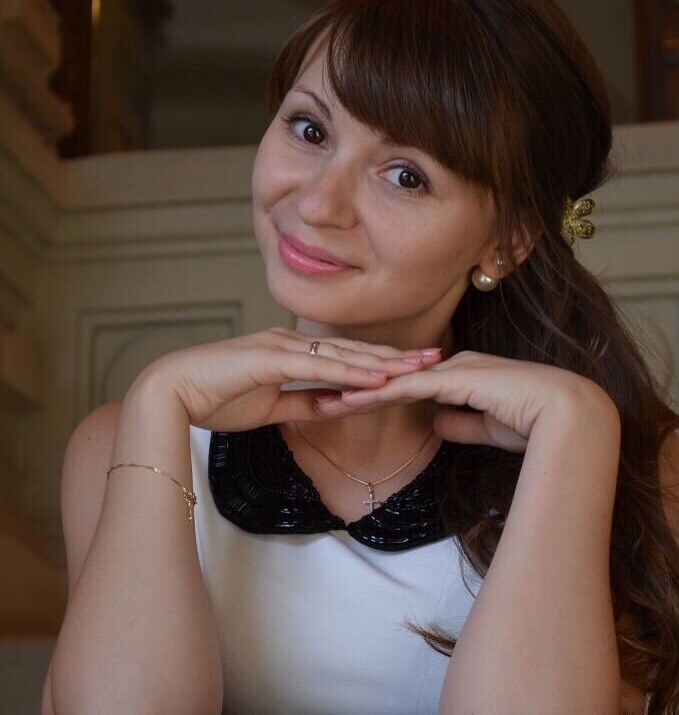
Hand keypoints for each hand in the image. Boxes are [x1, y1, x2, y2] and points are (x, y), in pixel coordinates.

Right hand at [136, 327, 442, 430]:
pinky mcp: (271, 358)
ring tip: (419, 366)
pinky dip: (350, 372)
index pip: (346, 356)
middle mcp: (293, 343)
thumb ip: (302, 403)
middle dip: (397, 355)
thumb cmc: (216, 397)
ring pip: (344, 354)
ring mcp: (282, 347)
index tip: (413, 365)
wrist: (172, 393)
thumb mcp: (271, 406)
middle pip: (355, 349)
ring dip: (383, 361)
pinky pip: (318, 367)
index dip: (381, 360)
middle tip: (435, 357)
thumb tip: (333, 406)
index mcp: (293, 352)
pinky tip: (376, 377)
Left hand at [313, 350, 615, 452]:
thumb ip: (462, 424)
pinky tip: (352, 400)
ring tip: (321, 399)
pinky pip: (411, 387)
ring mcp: (455, 370)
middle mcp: (454, 367)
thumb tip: (435, 425)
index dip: (374, 394)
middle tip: (318, 396)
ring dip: (358, 391)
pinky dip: (380, 394)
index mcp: (461, 376)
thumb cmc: (537, 425)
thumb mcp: (489, 429)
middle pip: (393, 378)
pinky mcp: (459, 379)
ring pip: (395, 380)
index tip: (344, 402)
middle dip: (356, 388)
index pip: (407, 385)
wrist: (570, 417)